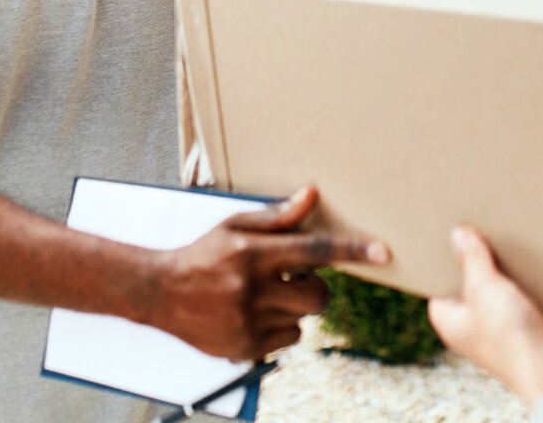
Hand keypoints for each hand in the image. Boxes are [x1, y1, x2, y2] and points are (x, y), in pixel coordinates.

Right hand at [150, 185, 389, 359]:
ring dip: (293, 306)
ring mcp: (248, 322)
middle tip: (294, 278)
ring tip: (263, 295)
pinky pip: (288, 339)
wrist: (159, 293)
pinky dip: (280, 327)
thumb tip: (312, 195)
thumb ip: (277, 217)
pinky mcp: (245, 348)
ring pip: (303, 318)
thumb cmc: (203, 253)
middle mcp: (252, 289)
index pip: (313, 250)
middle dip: (315, 287)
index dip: (351, 251)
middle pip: (318, 294)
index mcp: (252, 253)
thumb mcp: (235, 225)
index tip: (383, 252)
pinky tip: (253, 314)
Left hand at [428, 226, 542, 404]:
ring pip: (499, 291)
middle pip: (470, 287)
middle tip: (479, 232)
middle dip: (477, 264)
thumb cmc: (508, 335)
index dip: (443, 266)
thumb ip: (471, 260)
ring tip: (506, 240)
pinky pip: (524, 297)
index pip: (439, 290)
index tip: (449, 239)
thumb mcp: (483, 288)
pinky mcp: (528, 326)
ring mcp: (502, 328)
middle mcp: (473, 328)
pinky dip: (528, 282)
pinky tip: (531, 261)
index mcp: (452, 324)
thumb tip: (457, 235)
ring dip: (506, 272)